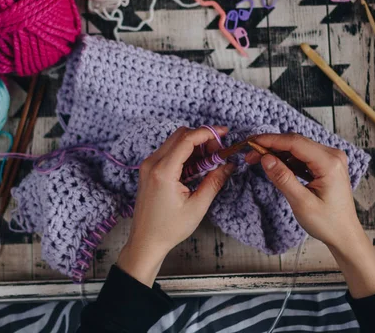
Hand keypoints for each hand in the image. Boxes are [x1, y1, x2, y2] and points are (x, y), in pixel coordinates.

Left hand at [117, 126, 234, 286]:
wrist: (145, 242)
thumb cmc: (169, 228)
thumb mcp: (197, 206)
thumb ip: (214, 181)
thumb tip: (229, 165)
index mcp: (163, 171)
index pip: (187, 139)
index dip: (207, 133)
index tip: (224, 133)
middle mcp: (152, 163)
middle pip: (180, 135)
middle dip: (202, 139)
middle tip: (218, 152)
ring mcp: (148, 166)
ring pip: (174, 142)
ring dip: (193, 146)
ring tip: (210, 162)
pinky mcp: (148, 170)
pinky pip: (168, 152)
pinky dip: (184, 153)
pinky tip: (196, 167)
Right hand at [246, 133, 374, 298]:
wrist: (344, 235)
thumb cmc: (327, 222)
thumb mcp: (301, 202)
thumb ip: (283, 178)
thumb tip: (265, 158)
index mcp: (329, 163)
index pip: (295, 142)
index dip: (271, 140)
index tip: (250, 142)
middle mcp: (332, 155)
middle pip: (296, 142)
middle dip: (271, 146)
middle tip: (250, 154)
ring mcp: (330, 159)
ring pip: (298, 148)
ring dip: (277, 152)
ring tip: (258, 160)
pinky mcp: (326, 165)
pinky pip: (303, 156)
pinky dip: (287, 159)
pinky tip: (275, 166)